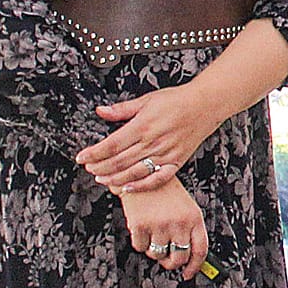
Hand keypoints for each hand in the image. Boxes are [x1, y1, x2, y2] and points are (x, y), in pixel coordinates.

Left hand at [77, 84, 223, 191]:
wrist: (205, 105)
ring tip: (102, 179)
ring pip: (134, 172)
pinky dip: (142, 186)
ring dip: (115, 178)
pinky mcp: (176, 161)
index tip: (81, 157)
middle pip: (119, 161)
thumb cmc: (176, 100)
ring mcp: (165, 154)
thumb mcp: (146, 100)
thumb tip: (100, 111)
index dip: (94, 153)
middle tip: (89, 169)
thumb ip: (122, 109)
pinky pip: (157, 179)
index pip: (112, 145)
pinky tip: (129, 188)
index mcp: (143, 125)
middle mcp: (153, 142)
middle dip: (100, 167)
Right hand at [119, 179, 209, 279]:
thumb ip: (190, 232)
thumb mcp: (186, 208)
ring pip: (157, 255)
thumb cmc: (166, 193)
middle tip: (166, 258)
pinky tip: (142, 228)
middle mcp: (179, 224)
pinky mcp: (140, 226)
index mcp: (195, 219)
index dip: (195, 267)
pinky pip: (140, 247)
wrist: (142, 174)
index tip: (188, 273)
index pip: (200, 251)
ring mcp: (159, 225)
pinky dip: (140, 242)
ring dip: (154, 250)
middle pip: (178, 258)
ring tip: (154, 234)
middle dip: (171, 263)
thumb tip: (187, 259)